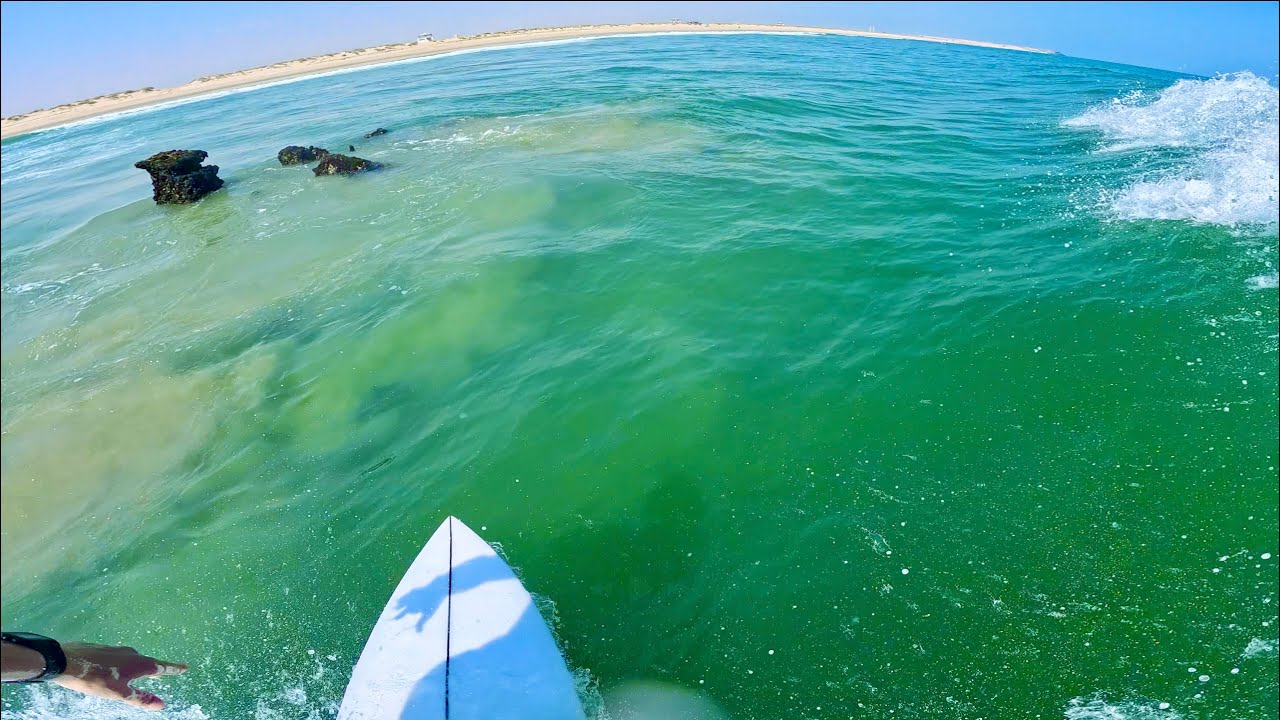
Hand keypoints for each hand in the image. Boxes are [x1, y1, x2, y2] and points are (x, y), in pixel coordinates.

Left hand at [52, 643, 186, 710]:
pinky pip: (120, 658)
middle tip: (166, 672)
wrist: (66, 661)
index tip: (185, 667)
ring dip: (139, 666)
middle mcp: (132, 653)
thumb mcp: (119, 693)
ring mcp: (117, 649)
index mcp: (139, 664)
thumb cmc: (95, 679)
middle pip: (148, 662)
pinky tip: (115, 669)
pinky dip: (124, 664)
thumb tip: (161, 705)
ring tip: (141, 673)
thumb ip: (140, 698)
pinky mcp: (103, 649)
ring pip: (133, 659)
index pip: (161, 668)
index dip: (174, 669)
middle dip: (157, 669)